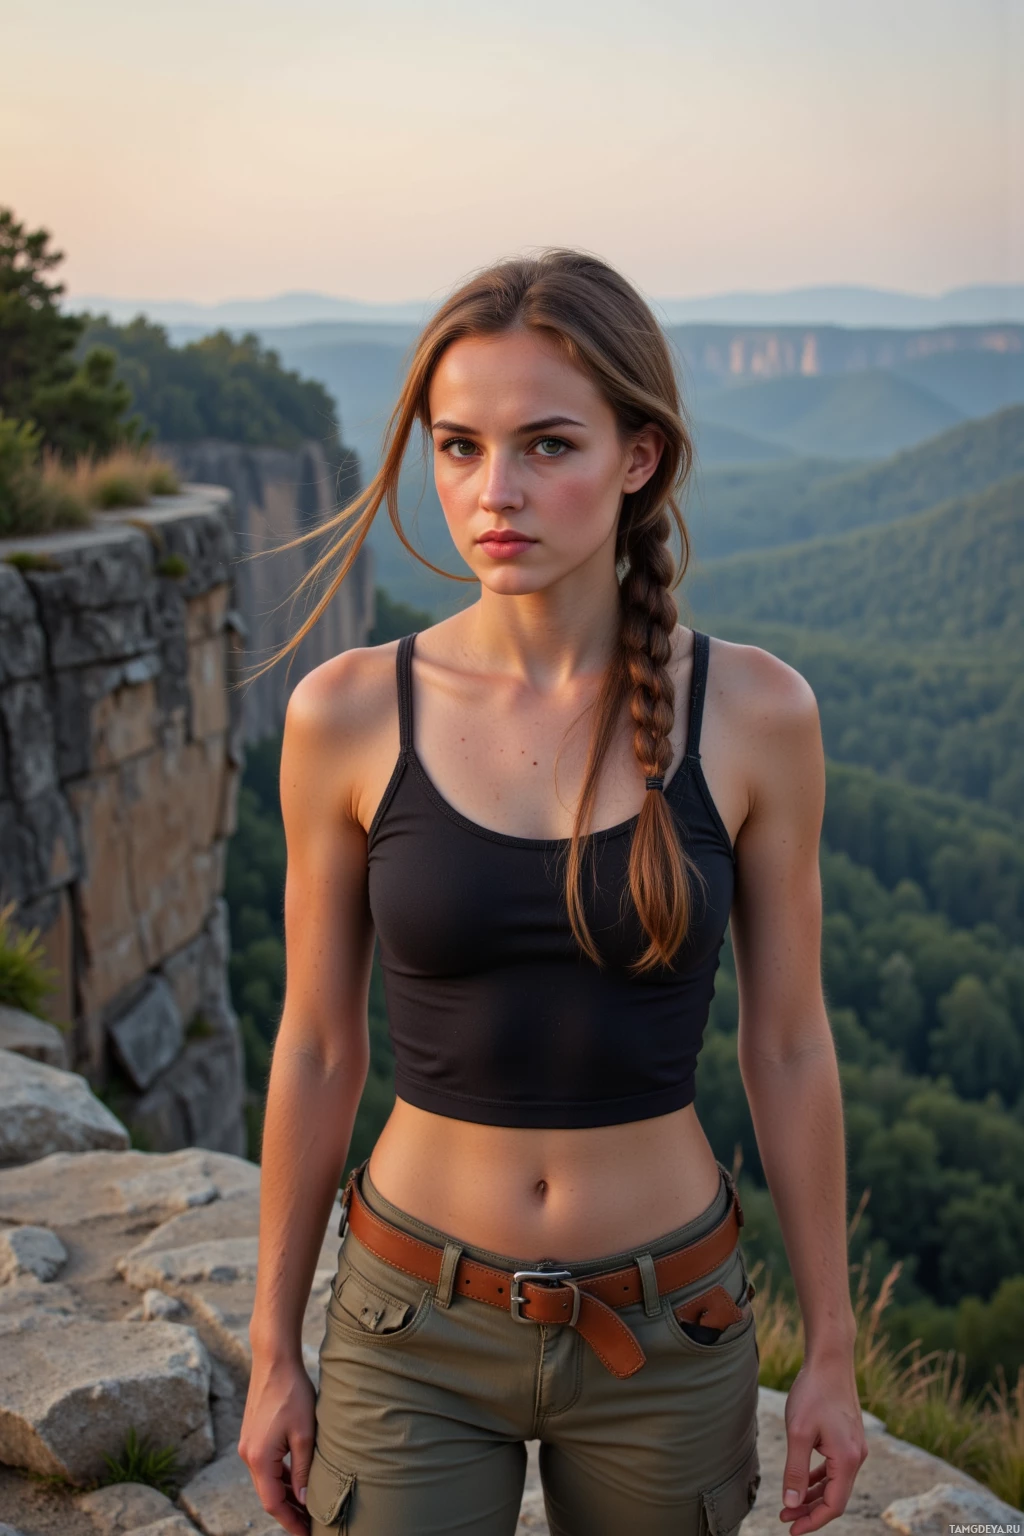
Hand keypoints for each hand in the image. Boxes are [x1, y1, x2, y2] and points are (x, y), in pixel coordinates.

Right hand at [239, 1353, 316, 1535]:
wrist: (274, 1360)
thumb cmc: (292, 1393)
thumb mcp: (305, 1434)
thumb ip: (303, 1470)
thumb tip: (305, 1500)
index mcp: (259, 1459)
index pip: (273, 1503)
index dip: (290, 1521)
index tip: (307, 1533)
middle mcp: (248, 1456)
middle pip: (268, 1494)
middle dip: (289, 1511)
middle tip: (311, 1523)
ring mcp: (248, 1445)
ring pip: (267, 1480)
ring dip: (286, 1493)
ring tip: (308, 1504)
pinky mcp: (253, 1435)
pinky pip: (266, 1465)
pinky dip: (280, 1475)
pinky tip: (297, 1478)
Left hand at [778, 1350, 868, 1532]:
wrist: (830, 1359)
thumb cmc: (813, 1392)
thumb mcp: (798, 1433)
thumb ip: (796, 1472)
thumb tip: (792, 1504)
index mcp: (848, 1460)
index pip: (834, 1505)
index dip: (812, 1521)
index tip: (791, 1530)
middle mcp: (857, 1457)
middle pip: (835, 1497)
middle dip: (810, 1510)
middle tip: (784, 1517)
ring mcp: (855, 1447)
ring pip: (834, 1483)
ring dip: (813, 1495)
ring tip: (790, 1504)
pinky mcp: (848, 1437)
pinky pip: (834, 1467)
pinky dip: (819, 1478)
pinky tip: (804, 1481)